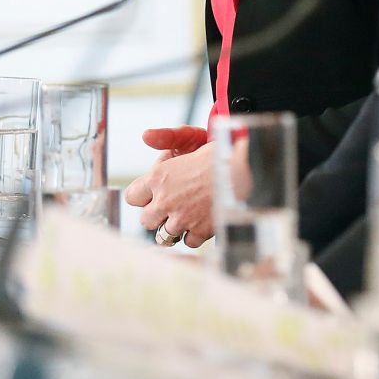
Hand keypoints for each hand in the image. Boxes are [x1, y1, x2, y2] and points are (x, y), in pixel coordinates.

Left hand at [124, 124, 212, 247]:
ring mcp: (181, 219)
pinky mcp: (199, 231)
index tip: (152, 193)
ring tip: (186, 216)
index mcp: (158, 177)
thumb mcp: (190, 137)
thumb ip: (166, 137)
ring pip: (164, 236)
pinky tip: (201, 222)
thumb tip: (146, 136)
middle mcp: (165, 201)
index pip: (132, 197)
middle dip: (156, 214)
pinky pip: (188, 242)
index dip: (142, 195)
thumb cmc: (220, 151)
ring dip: (173, 227)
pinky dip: (194, 235)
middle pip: (145, 220)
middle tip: (171, 205)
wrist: (246, 170)